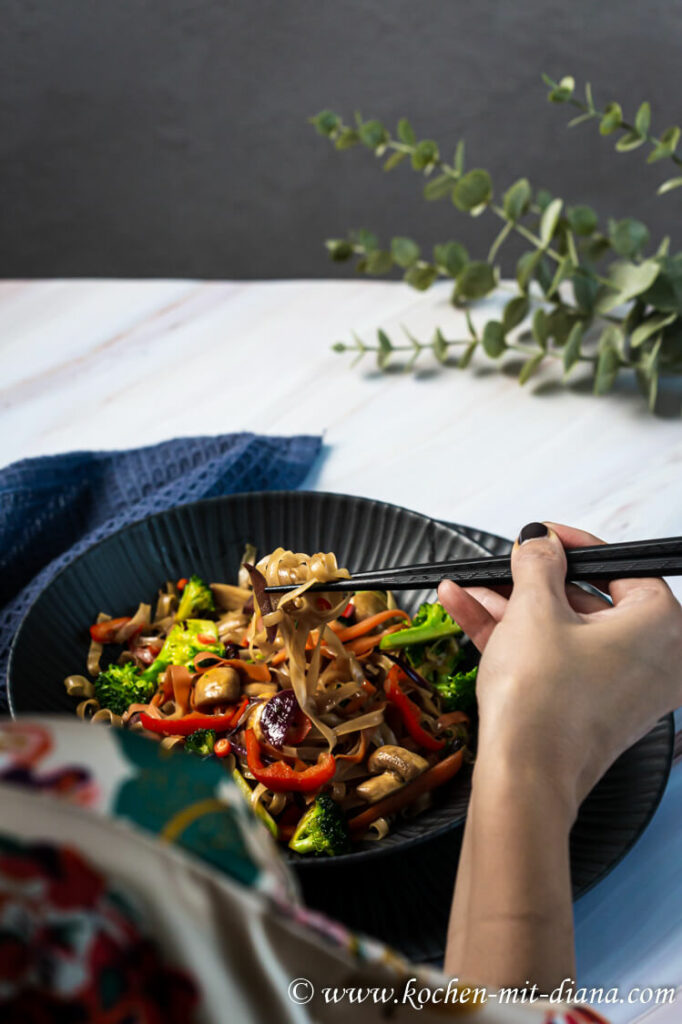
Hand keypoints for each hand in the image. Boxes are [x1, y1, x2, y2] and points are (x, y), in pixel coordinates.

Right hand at [439, 522, 681, 817]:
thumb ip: (538, 564)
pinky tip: (468, 612)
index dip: (571, 545)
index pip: (619, 567)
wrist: (522, 777)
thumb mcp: (534, 609)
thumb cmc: (543, 699)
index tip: (541, 536)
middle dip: (528, 582)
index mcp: (660, 625)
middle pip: (584, 601)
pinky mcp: (591, 708)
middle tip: (500, 566)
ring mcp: (621, 688)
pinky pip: (555, 659)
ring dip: (509, 608)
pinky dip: (516, 638)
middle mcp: (652, 659)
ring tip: (466, 588)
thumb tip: (540, 542)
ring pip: (561, 631)